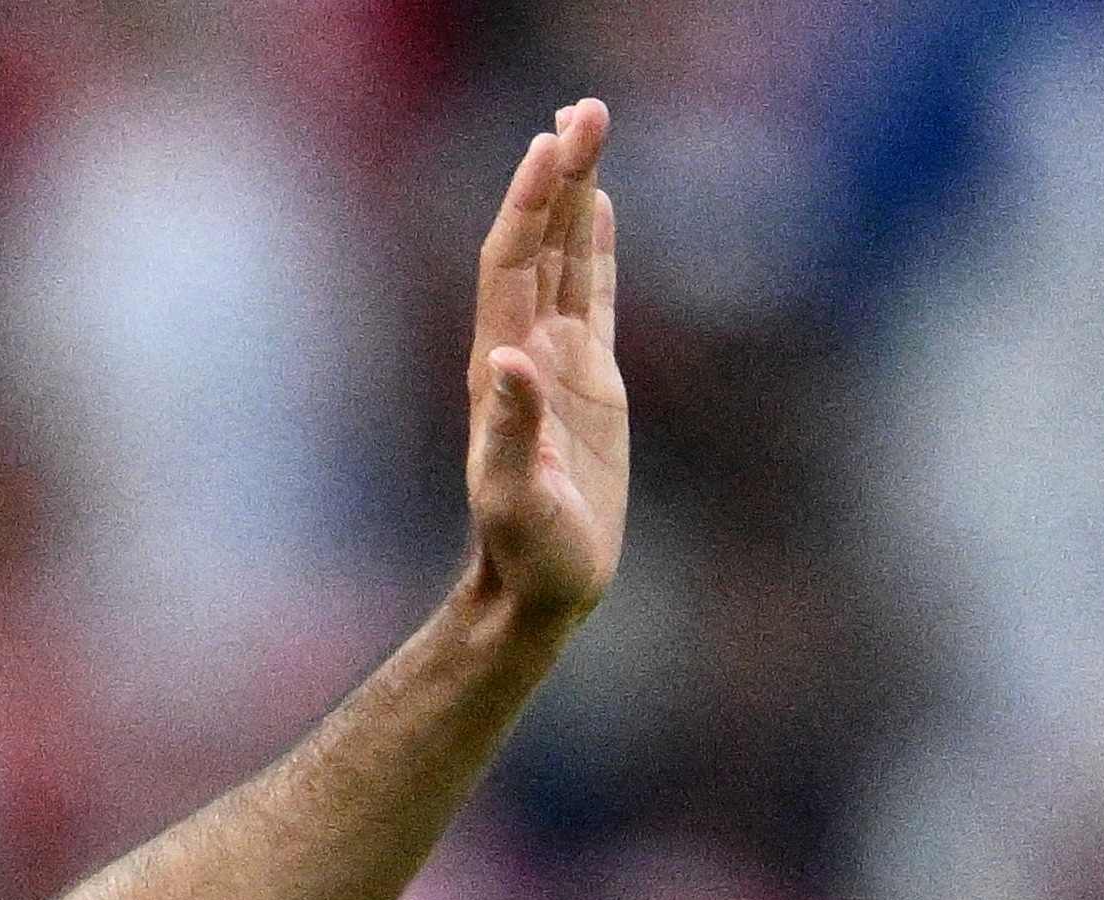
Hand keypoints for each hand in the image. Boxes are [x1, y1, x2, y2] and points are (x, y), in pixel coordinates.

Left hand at [465, 98, 625, 630]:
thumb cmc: (526, 553)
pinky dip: (597, 245)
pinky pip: (594, 293)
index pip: (511, 264)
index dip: (528, 204)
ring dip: (577, 194)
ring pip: (568, 256)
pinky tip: (602, 205)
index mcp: (501, 369)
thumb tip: (509, 363)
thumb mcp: (515, 498)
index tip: (550, 144)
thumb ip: (512, 431)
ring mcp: (556, 361)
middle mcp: (523, 351)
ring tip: (590, 126)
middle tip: (586, 107)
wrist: (541, 587)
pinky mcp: (589, 380)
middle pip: (540, 242)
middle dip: (559, 175)